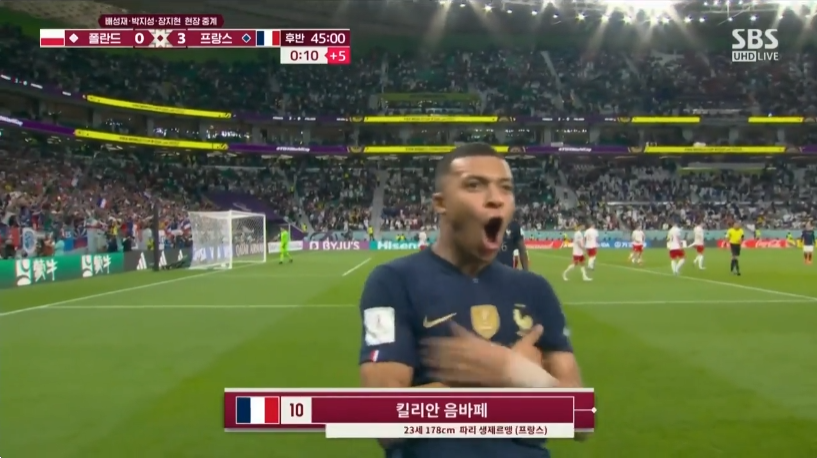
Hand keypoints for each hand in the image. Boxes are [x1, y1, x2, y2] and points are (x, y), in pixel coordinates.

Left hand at [421, 323, 543, 386]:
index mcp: (491, 348)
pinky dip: (446, 376)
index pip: (470, 338)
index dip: (456, 333)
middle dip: (439, 347)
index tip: (445, 326)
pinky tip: (434, 374)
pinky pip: (458, 379)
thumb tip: (540, 326)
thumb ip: (530, 337)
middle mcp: (482, 357)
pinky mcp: (477, 382)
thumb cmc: (527, 367)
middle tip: (423, 344)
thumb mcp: (526, 349)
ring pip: (454, 364)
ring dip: (438, 360)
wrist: (528, 382)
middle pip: (457, 351)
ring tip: (424, 357)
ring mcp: (478, 370)